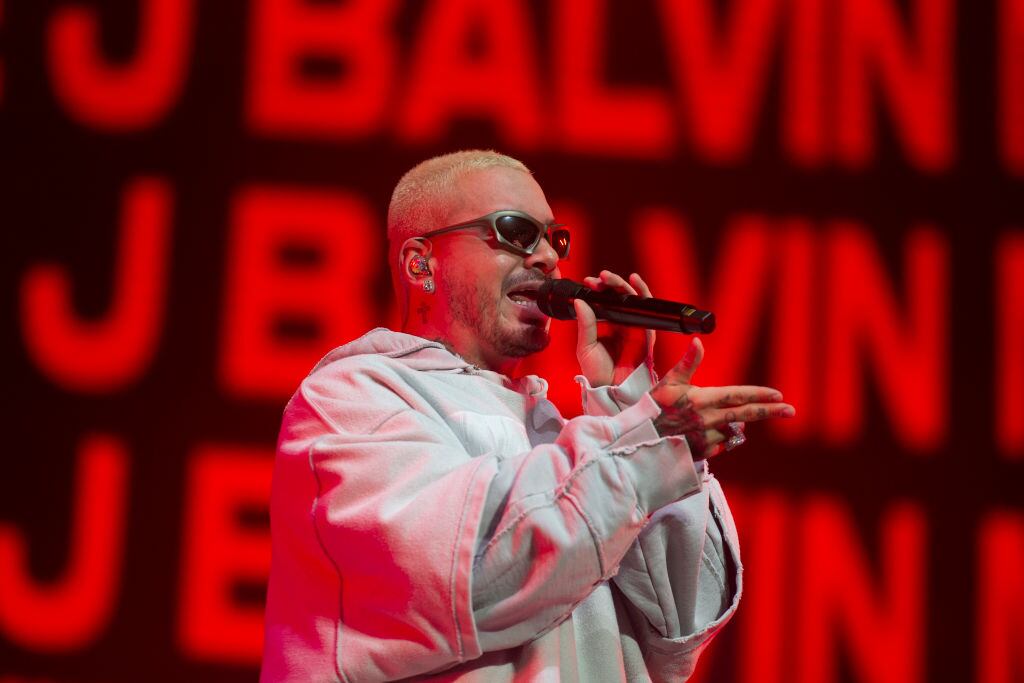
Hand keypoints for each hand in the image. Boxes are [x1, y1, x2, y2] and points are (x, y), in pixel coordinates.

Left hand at [574, 271, 655, 386]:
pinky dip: (642, 292)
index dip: (596, 290)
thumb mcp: (585, 346)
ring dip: (620, 284)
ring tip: (607, 277)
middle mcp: (620, 322)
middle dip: (606, 284)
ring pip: (630, 297)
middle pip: (616, 296)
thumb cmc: (598, 371)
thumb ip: (585, 324)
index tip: (586, 283)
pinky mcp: (645, 330)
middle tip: (596, 280)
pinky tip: (634, 280)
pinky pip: (646, 307)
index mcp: (606, 324)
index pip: (602, 301)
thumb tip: (579, 301)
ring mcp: (633, 324)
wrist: (612, 388)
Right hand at [650, 337, 795, 459]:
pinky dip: (722, 438)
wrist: (638, 440)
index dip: (759, 395)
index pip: (737, 395)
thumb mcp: (668, 382)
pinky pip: (721, 444)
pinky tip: (713, 433)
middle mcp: (706, 419)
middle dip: (769, 411)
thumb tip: (697, 341)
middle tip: (790, 410)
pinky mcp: (701, 453)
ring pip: (733, 430)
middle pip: (745, 414)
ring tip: (728, 420)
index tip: (778, 395)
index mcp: (700, 399)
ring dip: (737, 425)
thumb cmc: (652, 408)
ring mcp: (705, 437)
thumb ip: (687, 363)